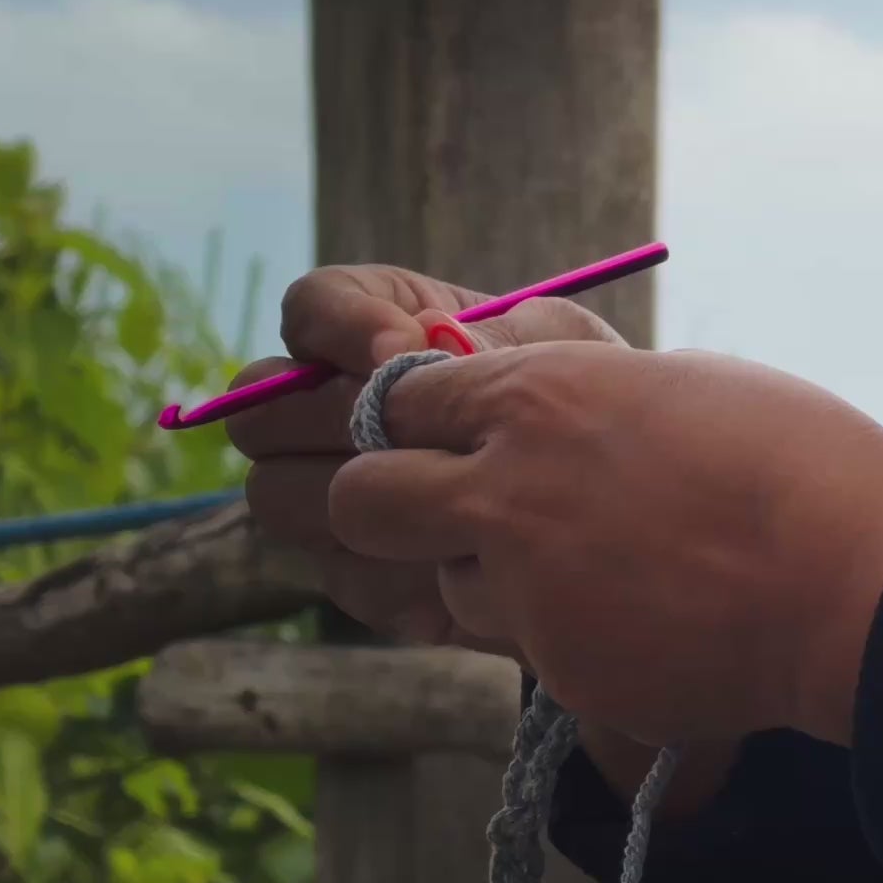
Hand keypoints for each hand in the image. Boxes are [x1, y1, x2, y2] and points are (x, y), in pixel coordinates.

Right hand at [229, 264, 617, 653]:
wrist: (620, 504)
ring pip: (276, 495)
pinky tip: (462, 551)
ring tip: (442, 490)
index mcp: (377, 331)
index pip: (309, 309)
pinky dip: (395, 558)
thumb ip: (494, 339)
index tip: (406, 348)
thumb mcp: (561, 350)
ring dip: (356, 491)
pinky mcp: (361, 573)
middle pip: (261, 411)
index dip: (338, 325)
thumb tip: (422, 350)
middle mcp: (330, 411)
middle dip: (333, 417)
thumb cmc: (585, 401)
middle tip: (414, 431)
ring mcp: (332, 495)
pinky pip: (338, 570)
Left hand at [323, 342, 882, 746]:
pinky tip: (653, 619)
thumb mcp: (679, 385)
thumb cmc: (794, 459)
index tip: (455, 429)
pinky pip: (532, 649)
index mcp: (538, 399)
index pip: (398, 398)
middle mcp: (507, 492)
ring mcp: (527, 591)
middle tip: (458, 509)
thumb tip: (549, 402)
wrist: (853, 581)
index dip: (421, 417)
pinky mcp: (562, 672)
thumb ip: (586, 395)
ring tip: (595, 569)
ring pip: (443, 584)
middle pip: (361, 500)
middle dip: (389, 503)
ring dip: (490, 576)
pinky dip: (573, 636)